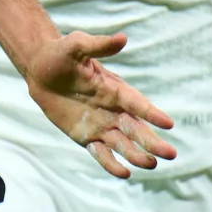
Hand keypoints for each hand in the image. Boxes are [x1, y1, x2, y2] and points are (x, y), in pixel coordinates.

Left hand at [24, 31, 176, 178]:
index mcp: (115, 89)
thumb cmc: (60, 55)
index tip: (168, 124)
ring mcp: (101, 125)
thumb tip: (123, 38)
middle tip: (171, 153)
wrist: (40, 71)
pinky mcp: (86, 137)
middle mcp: (113, 110)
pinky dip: (111, 164)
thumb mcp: (76, 45)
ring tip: (151, 164)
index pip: (136, 103)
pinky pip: (101, 153)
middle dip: (152, 141)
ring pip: (123, 144)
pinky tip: (124, 173)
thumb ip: (98, 45)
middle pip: (136, 128)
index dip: (151, 113)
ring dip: (136, 154)